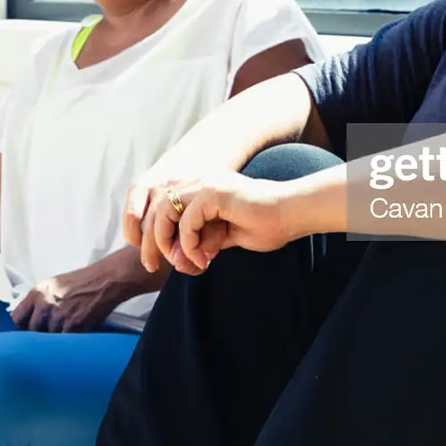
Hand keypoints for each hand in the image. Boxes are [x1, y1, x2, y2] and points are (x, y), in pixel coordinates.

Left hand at [11, 261, 132, 332]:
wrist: (106, 280)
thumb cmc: (82, 282)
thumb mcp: (54, 285)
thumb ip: (38, 300)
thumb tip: (28, 319)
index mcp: (38, 292)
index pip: (17, 318)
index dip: (23, 326)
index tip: (28, 329)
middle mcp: (45, 303)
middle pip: (32, 331)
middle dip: (40, 333)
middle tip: (51, 330)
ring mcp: (59, 315)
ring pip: (48, 338)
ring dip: (57, 337)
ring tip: (67, 327)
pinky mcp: (73, 325)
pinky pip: (64, 341)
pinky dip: (69, 339)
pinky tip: (76, 330)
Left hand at [139, 171, 294, 274]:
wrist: (292, 214)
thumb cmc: (268, 224)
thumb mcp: (225, 236)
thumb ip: (202, 241)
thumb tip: (180, 258)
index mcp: (202, 186)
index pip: (165, 206)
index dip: (159, 233)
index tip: (168, 261)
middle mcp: (201, 180)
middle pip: (158, 206)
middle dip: (154, 239)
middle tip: (158, 265)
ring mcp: (207, 183)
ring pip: (166, 210)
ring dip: (166, 241)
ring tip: (179, 262)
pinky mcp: (215, 193)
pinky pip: (186, 220)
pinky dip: (188, 243)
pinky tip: (202, 258)